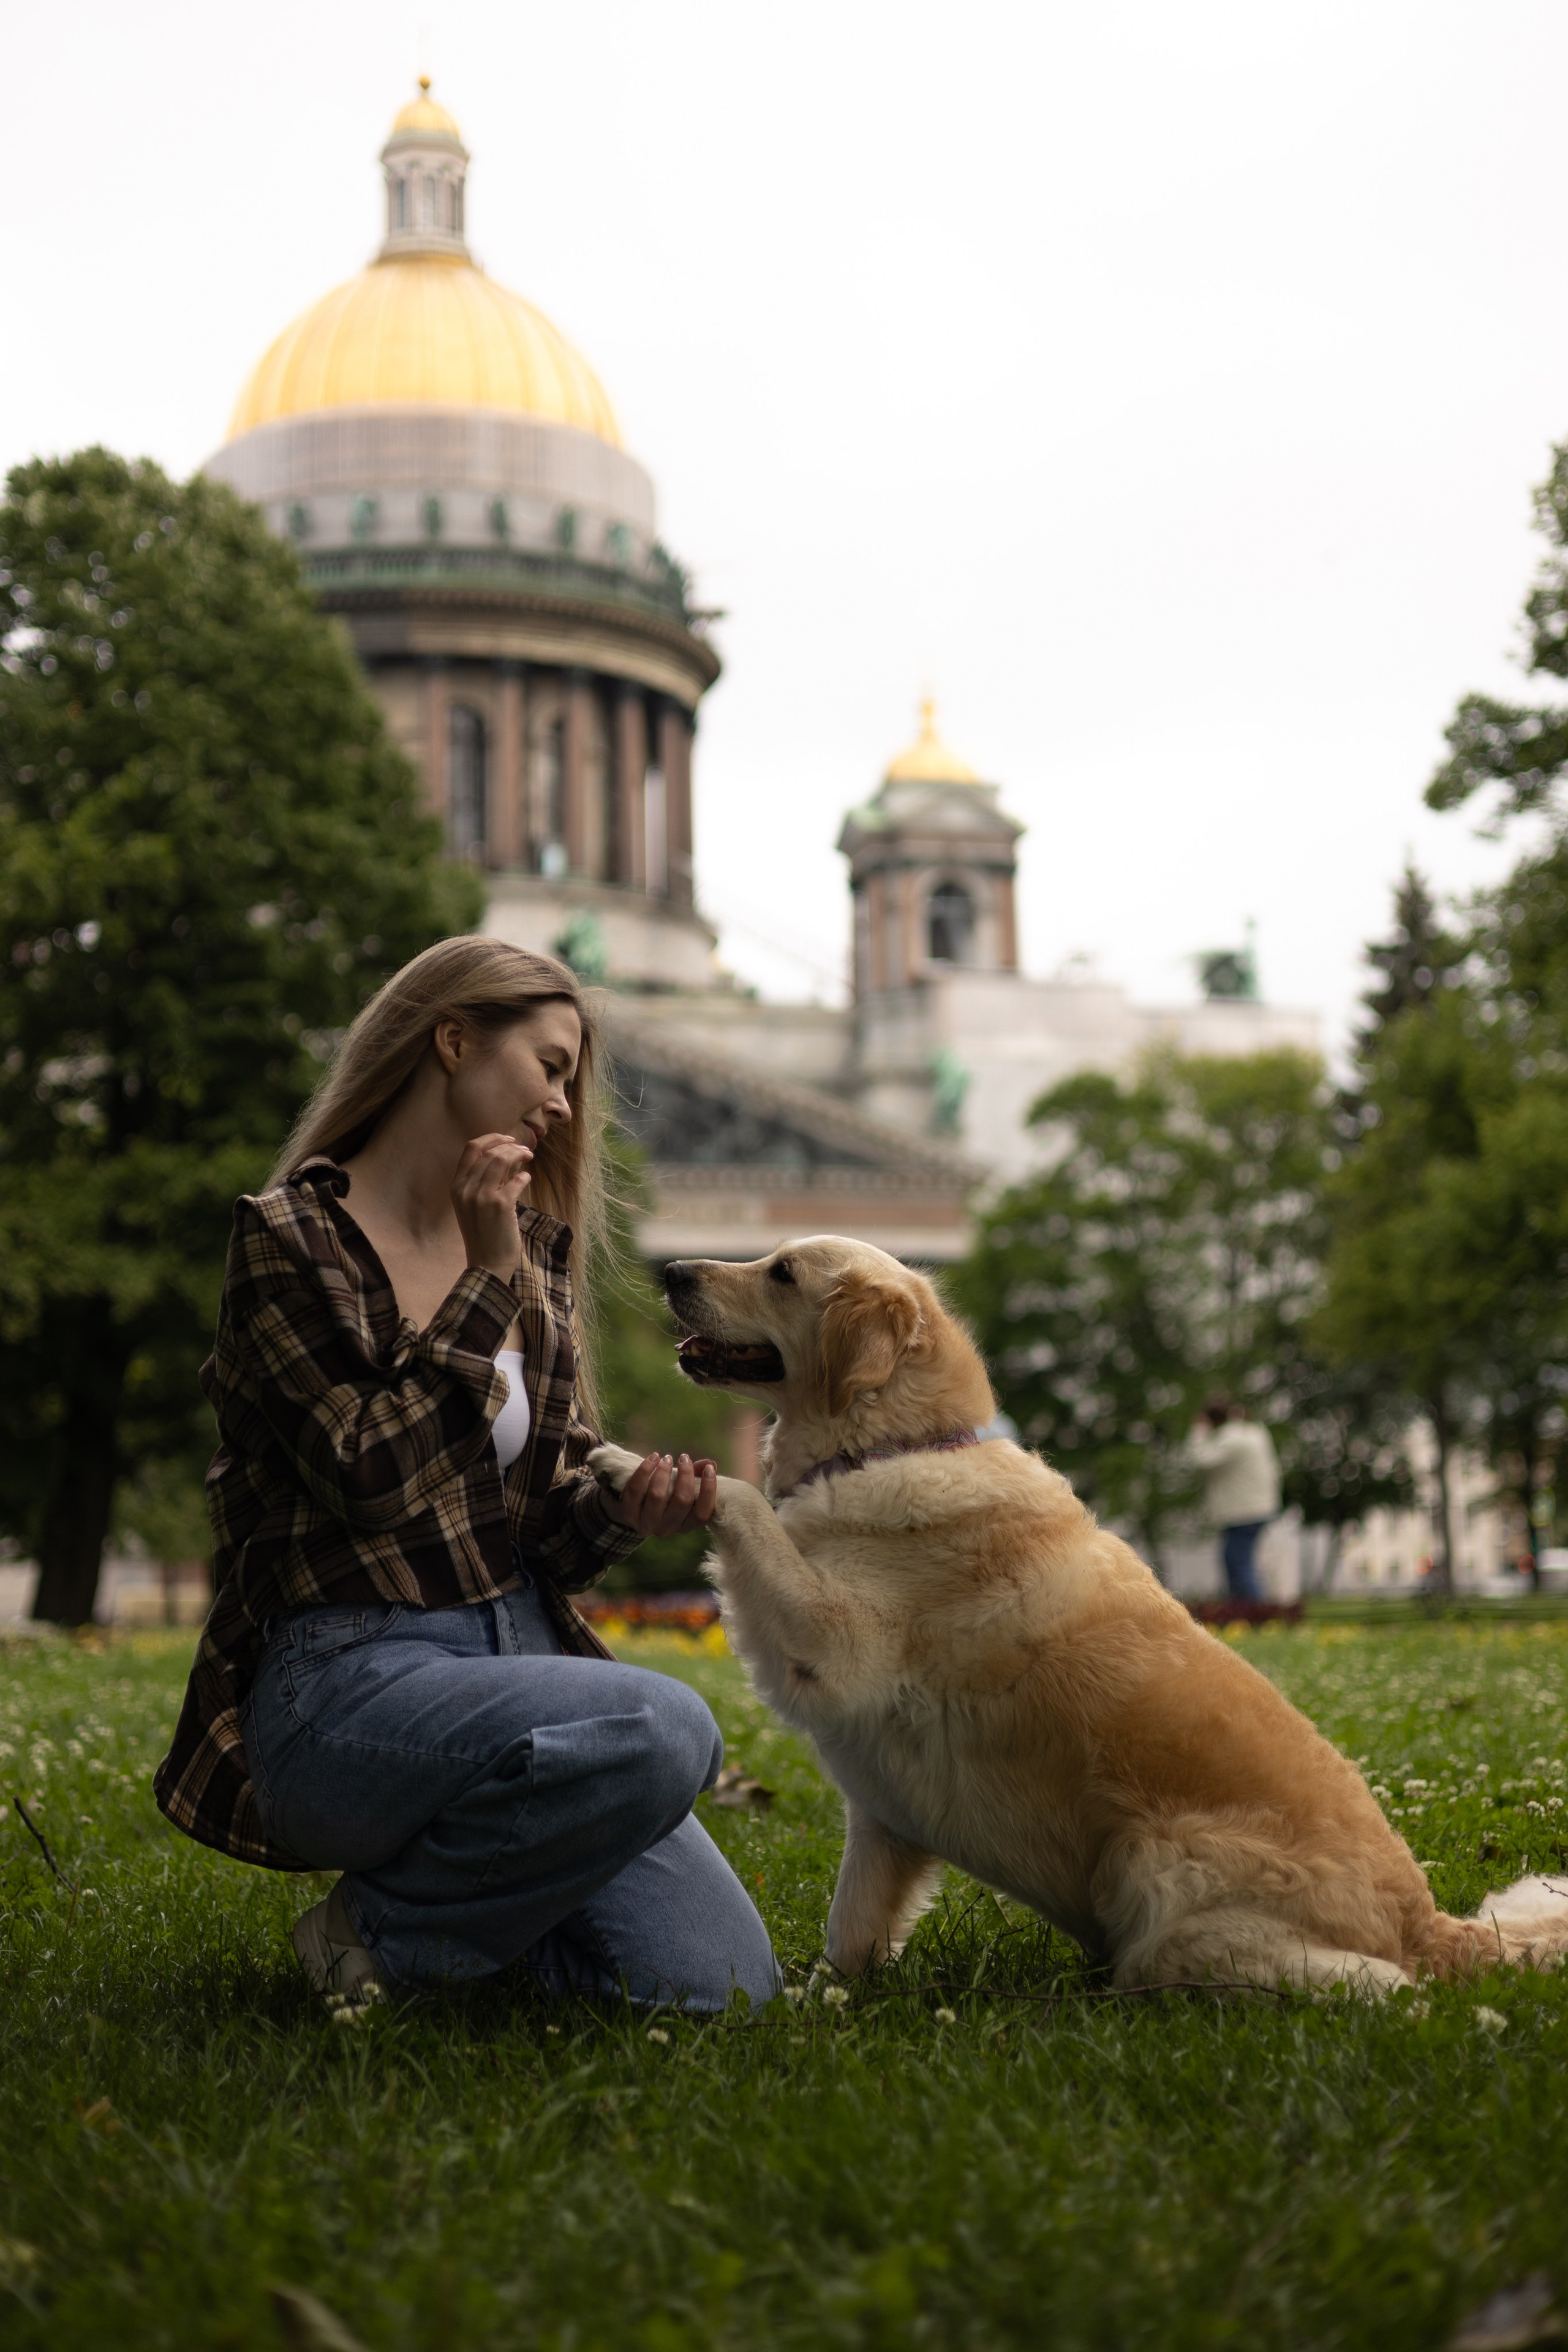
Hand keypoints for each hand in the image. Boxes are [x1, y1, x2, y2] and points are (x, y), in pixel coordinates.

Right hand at [451, 1132, 532, 1281]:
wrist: (487, 1264)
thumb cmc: (484, 1233)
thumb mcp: (474, 1204)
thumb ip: (483, 1181)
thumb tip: (504, 1157)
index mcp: (456, 1186)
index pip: (471, 1148)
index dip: (491, 1138)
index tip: (508, 1138)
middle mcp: (466, 1189)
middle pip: (490, 1151)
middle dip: (511, 1145)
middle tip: (526, 1150)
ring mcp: (482, 1197)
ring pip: (502, 1159)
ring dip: (519, 1154)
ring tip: (529, 1157)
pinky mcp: (501, 1206)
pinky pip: (516, 1180)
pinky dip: (524, 1176)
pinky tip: (526, 1179)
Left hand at [604, 1453, 718, 1538]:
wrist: (627, 1507)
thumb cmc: (662, 1495)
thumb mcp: (679, 1489)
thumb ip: (695, 1477)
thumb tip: (710, 1464)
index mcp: (684, 1525)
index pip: (702, 1514)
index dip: (709, 1491)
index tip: (708, 1470)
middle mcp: (667, 1528)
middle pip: (682, 1501)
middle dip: (685, 1475)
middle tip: (684, 1458)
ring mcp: (646, 1523)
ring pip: (658, 1496)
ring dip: (664, 1472)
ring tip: (666, 1458)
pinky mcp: (627, 1514)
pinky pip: (636, 1490)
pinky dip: (645, 1470)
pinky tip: (652, 1458)